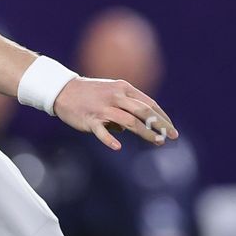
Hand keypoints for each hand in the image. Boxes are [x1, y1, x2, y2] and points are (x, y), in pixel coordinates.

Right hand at [54, 76, 177, 150]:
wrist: (63, 90)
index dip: (162, 117)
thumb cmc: (90, 93)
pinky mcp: (90, 119)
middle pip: (144, 112)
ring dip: (146, 132)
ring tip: (158, 141)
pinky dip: (109, 139)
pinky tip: (118, 146)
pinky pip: (101, 131)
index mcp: (124, 88)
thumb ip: (126, 107)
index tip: (172, 128)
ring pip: (129, 121)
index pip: (149, 103)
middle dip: (160, 125)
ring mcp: (103, 108)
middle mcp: (116, 96)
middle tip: (172, 137)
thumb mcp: (111, 93)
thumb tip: (133, 128)